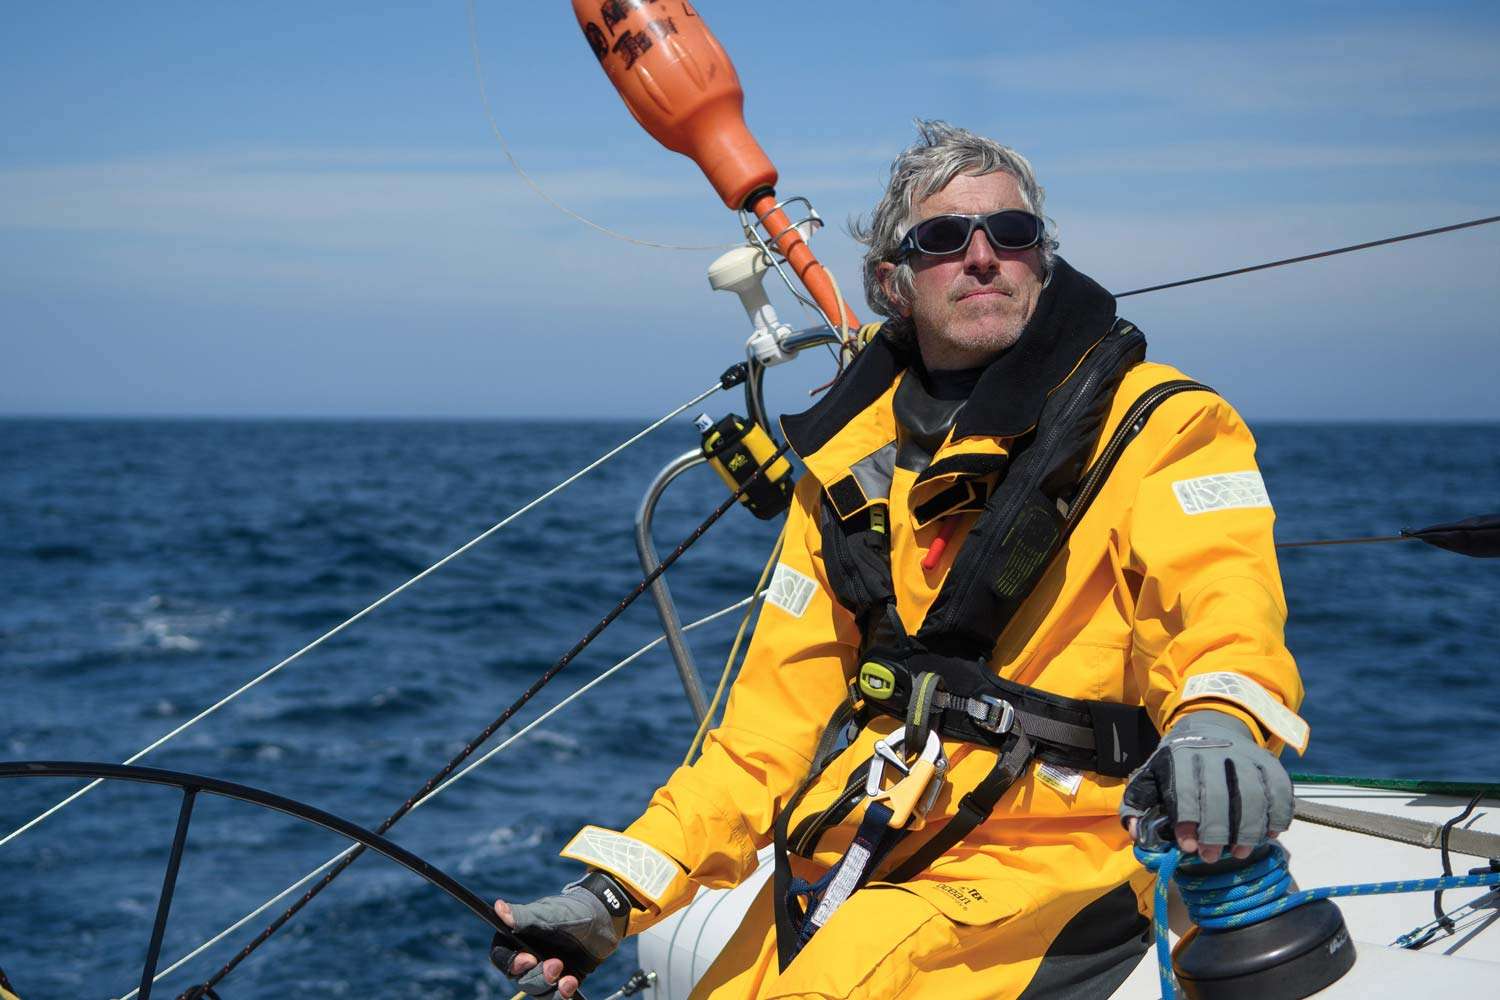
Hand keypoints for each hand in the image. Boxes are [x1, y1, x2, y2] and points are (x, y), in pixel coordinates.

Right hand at [490, 872, 629, 998]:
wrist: (604, 920)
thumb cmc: (573, 911)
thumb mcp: (549, 913)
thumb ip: (524, 916)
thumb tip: (498, 907)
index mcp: (518, 938)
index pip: (502, 957)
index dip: (510, 963)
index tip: (528, 959)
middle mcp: (528, 956)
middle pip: (520, 979)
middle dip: (538, 976)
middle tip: (556, 964)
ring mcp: (544, 970)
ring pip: (537, 991)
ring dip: (550, 988)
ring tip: (568, 978)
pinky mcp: (561, 980)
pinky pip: (554, 996)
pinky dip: (562, 994)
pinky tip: (572, 984)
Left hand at [1120, 709, 1293, 862]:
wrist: (1209, 724)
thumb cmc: (1177, 762)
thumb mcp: (1151, 775)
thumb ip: (1137, 803)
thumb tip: (1136, 832)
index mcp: (1181, 756)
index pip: (1185, 791)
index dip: (1187, 822)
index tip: (1189, 847)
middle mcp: (1214, 751)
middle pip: (1220, 795)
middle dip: (1216, 832)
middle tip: (1212, 857)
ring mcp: (1245, 754)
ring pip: (1253, 795)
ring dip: (1248, 830)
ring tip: (1239, 852)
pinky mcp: (1268, 760)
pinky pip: (1280, 790)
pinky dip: (1278, 815)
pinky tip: (1268, 834)